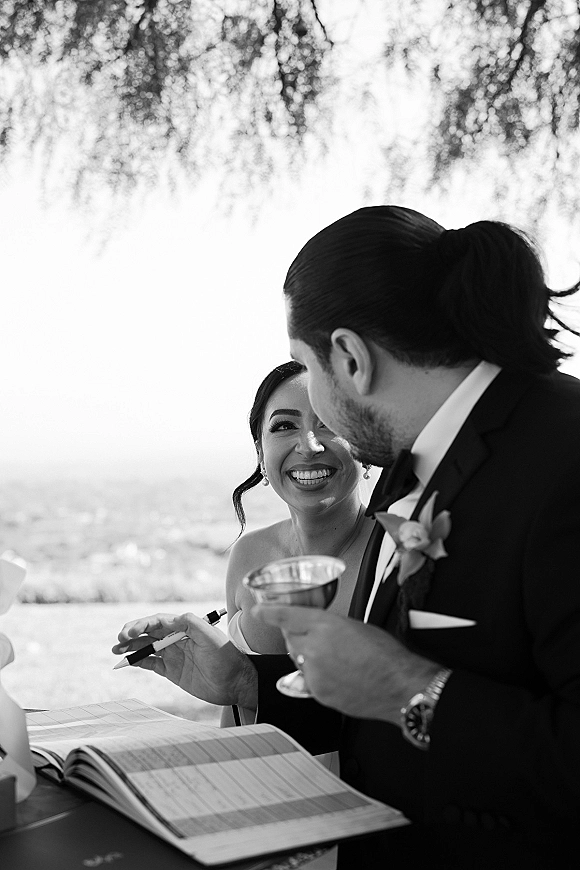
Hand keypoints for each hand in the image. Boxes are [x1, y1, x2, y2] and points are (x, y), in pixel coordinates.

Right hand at [113, 612, 256, 708]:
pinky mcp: (172, 671)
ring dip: (131, 648)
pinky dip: (138, 662)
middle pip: (149, 633)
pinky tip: (128, 661)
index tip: (130, 631)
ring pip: (146, 648)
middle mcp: (177, 639)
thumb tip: (170, 618)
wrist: (235, 682)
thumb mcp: (211, 636)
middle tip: (119, 640)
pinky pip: (151, 664)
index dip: (142, 624)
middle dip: (131, 634)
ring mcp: (173, 655)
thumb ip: (191, 623)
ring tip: (116, 650)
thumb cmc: (226, 657)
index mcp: (185, 627)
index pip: (158, 621)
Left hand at [253, 605, 438, 720]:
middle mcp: (315, 648)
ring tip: (337, 660)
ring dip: (309, 657)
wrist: (399, 686)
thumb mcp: (355, 626)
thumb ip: (329, 626)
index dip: (269, 613)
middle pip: (291, 639)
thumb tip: (317, 629)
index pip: (287, 616)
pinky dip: (317, 675)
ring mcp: (314, 673)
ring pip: (299, 660)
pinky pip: (308, 679)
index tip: (258, 611)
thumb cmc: (385, 655)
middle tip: (321, 639)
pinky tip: (339, 675)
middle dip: (299, 636)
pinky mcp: (317, 693)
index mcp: (325, 626)